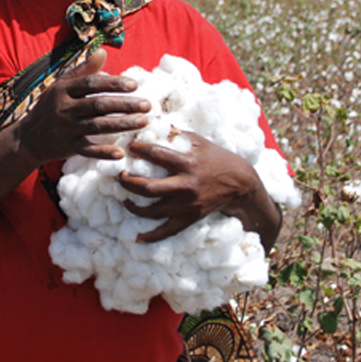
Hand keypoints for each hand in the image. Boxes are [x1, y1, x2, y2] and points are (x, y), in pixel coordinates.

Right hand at [16, 49, 151, 164]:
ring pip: (97, 126)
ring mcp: (66, 128)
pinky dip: (103, 153)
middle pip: (98, 105)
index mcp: (64, 89)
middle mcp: (65, 108)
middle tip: (147, 105)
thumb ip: (83, 70)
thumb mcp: (62, 84)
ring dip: (121, 124)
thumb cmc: (51, 105)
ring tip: (143, 122)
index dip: (113, 83)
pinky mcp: (68, 147)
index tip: (134, 85)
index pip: (91, 83)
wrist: (29, 136)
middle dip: (124, 105)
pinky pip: (88, 150)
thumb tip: (103, 51)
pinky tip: (121, 152)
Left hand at [118, 132, 282, 251]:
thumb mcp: (199, 141)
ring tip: (122, 199)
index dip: (138, 150)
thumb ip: (176, 134)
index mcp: (187, 162)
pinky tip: (138, 238)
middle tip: (119, 176)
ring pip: (154, 211)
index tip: (128, 148)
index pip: (156, 154)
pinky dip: (152, 236)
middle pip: (149, 188)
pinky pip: (169, 231)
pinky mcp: (191, 217)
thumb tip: (154, 123)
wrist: (241, 183)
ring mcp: (188, 204)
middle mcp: (186, 185)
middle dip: (129, 183)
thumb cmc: (217, 158)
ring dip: (134, 206)